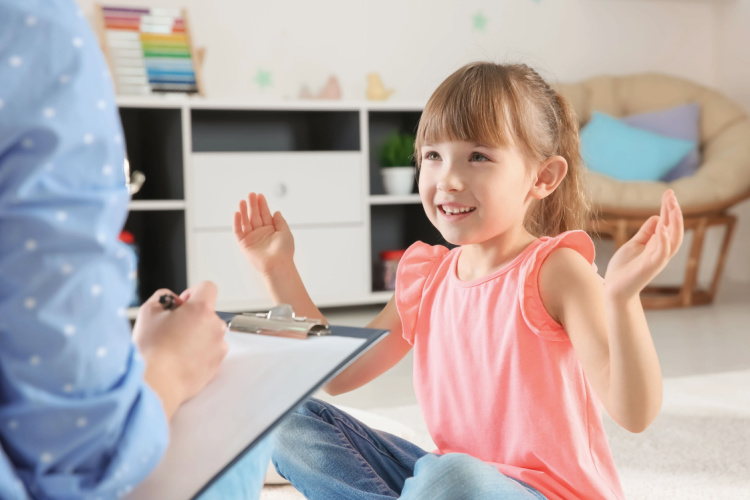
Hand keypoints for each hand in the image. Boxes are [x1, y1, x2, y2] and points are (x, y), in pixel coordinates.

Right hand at [133, 281, 227, 418]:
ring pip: (209, 334)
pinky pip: (209, 352)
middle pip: (207, 313)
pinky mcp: (217, 365)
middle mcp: (215, 326)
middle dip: (192, 318)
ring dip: (196, 336)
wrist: (156, 384)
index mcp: (201, 310)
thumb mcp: (148, 311)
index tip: (182, 304)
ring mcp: (218, 347)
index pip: (208, 288)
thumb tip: (174, 301)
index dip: (193, 293)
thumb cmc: (151, 350)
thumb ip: (164, 297)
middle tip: (171, 330)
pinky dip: (198, 354)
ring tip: (174, 348)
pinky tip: (180, 360)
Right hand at [233, 192, 293, 275]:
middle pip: (255, 216)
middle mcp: (261, 233)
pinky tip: (237, 213)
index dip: (262, 205)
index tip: (260, 195)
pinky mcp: (244, 244)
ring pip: (246, 222)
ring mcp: (252, 238)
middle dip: (253, 205)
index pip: (265, 214)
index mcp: (271, 230)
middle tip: (251, 194)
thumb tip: (276, 212)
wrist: (278, 265)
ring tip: (243, 201)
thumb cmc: (284, 251)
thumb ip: (280, 221)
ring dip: (244, 211)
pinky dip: (237, 223)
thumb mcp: (285, 232)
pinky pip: (238, 232)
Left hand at [604, 190, 683, 300]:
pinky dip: (663, 241)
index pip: (667, 223)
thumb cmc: (624, 268)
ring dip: (674, 223)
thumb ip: (646, 233)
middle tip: (671, 195)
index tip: (669, 193)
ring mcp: (657, 259)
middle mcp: (660, 251)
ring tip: (673, 207)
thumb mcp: (634, 244)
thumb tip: (657, 217)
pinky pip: (662, 253)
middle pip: (673, 229)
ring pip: (673, 240)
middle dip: (674, 212)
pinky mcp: (651, 267)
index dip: (668, 208)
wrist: (614, 289)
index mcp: (657, 245)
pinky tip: (662, 228)